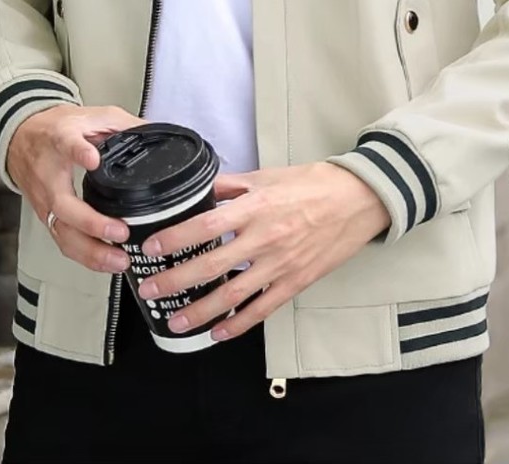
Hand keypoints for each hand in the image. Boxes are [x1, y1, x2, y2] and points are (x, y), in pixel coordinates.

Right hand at [7, 104, 143, 274]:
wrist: (20, 137)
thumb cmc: (57, 127)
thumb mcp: (93, 114)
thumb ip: (123, 123)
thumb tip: (156, 132)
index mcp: (61, 139)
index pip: (67, 144)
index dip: (78, 152)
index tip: (91, 159)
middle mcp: (49, 173)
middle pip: (63, 203)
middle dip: (91, 222)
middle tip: (120, 231)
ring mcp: (44, 199)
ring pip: (61, 231)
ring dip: (90, 250)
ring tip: (119, 259)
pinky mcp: (46, 216)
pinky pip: (63, 240)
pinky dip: (85, 256)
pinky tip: (107, 262)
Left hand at [135, 162, 389, 339]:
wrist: (358, 200)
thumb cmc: (313, 183)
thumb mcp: (268, 175)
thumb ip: (232, 184)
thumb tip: (201, 188)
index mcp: (256, 207)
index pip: (206, 225)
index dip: (176, 238)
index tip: (151, 246)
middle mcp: (265, 238)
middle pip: (212, 266)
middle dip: (176, 280)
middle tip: (150, 289)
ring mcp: (281, 264)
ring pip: (233, 295)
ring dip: (200, 311)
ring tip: (175, 321)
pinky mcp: (296, 282)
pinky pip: (262, 308)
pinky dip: (238, 324)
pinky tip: (218, 332)